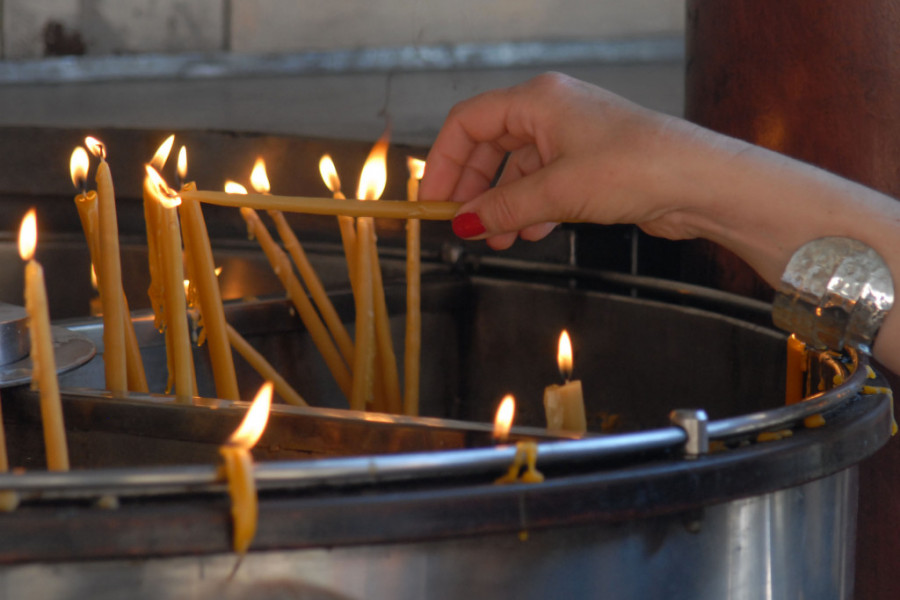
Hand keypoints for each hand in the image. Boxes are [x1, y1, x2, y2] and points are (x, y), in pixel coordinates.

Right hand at [420, 72, 705, 249]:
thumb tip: (464, 223)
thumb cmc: (637, 167)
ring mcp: (572, 138)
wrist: (699, 183)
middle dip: (475, 189)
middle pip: (490, 147)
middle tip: (462, 224)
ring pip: (518, 170)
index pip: (469, 122)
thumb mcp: (557, 191)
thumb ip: (504, 208)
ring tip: (498, 239)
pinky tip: (531, 233)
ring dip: (504, 206)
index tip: (432, 199)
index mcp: (538, 99)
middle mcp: (552, 111)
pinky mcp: (590, 165)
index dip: (444, 161)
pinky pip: (545, 184)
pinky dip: (532, 209)